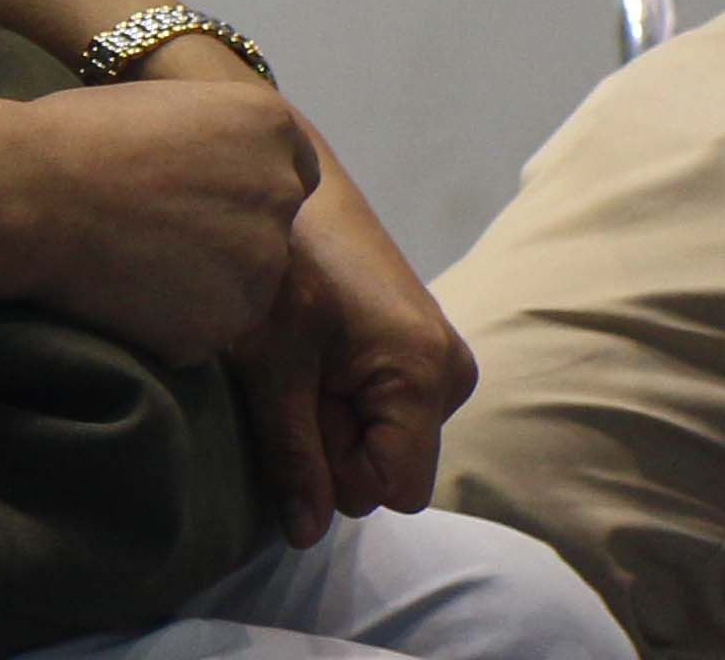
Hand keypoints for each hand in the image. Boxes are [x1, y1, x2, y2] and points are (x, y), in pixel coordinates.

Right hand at [2, 78, 316, 365]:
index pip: (293, 173)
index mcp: (271, 126)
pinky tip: (122, 296)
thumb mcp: (170, 107)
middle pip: (272, 232)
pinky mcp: (225, 322)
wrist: (29, 191)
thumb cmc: (77, 136)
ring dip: (202, 287)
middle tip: (159, 236)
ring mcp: (259, 263)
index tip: (204, 199)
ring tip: (131, 264)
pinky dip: (171, 327)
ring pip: (242, 288)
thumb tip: (218, 167)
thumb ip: (217, 139)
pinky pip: (205, 332)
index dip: (247, 189)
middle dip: (229, 239)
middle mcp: (281, 194)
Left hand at [227, 162, 475, 544]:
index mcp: (425, 372)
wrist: (293, 190)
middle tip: (298, 378)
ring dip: (337, 421)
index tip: (305, 411)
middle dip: (336, 445)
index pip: (395, 491)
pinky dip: (347, 397)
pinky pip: (388, 412)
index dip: (338, 472)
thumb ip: (294, 456)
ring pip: (385, 442)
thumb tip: (306, 535)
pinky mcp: (424, 350)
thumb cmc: (281, 269)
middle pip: (390, 470)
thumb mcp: (273, 368)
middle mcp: (451, 370)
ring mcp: (443, 359)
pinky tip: (320, 352)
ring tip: (305, 360)